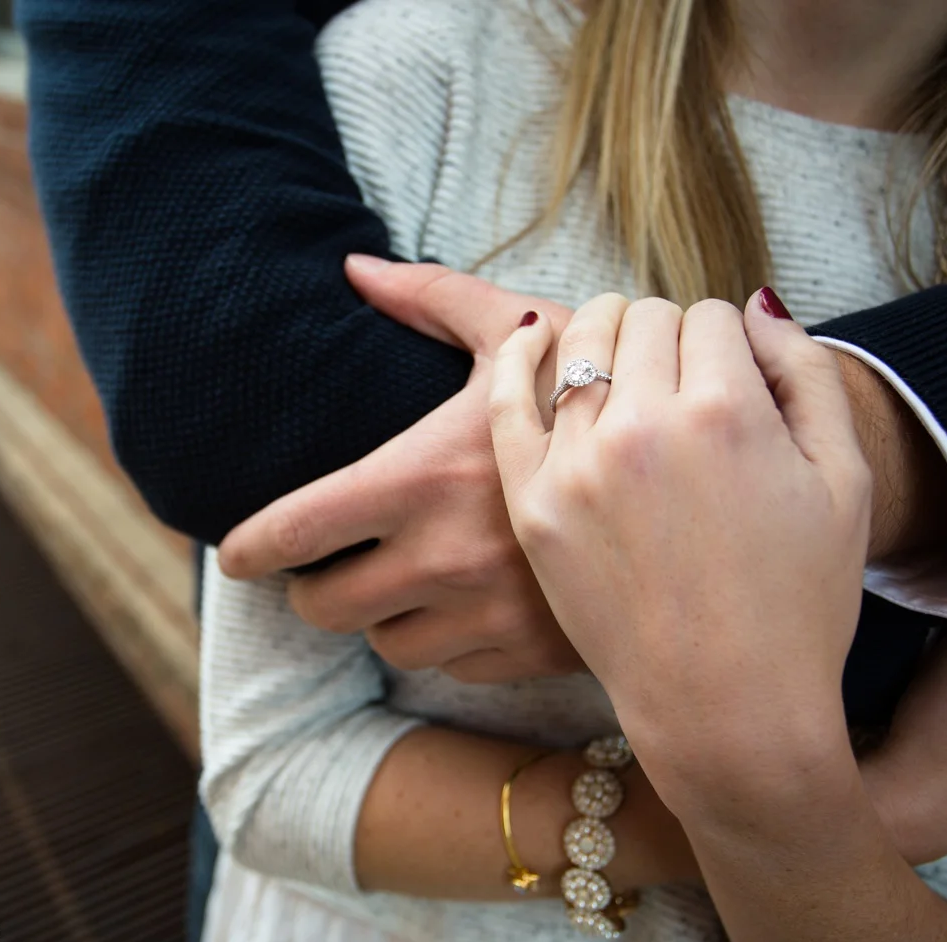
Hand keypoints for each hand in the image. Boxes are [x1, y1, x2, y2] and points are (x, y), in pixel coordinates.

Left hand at [218, 258, 583, 681]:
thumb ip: (433, 298)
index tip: (236, 553)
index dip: (248, 549)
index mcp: (421, 477)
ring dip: (381, 618)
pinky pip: (452, 668)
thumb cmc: (605, 393)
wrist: (710, 481)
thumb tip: (353, 267)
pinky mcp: (529, 654)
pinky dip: (446, 640)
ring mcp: (488, 616)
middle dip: (313, 589)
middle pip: (324, 608)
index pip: (293, 532)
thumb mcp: (523, 330)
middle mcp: (443, 558)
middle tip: (325, 565)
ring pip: (387, 646)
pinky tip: (466, 602)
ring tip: (402, 580)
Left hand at [489, 290, 871, 798]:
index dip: (727, 340)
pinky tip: (532, 336)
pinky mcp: (533, 505)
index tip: (730, 374)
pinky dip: (518, 356)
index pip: (712, 315)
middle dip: (670, 334)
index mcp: (728, 414)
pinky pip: (507, 401)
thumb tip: (755, 302)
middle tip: (681, 377)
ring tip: (624, 364)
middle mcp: (645, 428)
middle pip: (645, 319)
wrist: (727, 705)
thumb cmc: (800, 602)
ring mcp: (579, 468)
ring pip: (577, 344)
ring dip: (606, 338)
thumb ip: (807, 373)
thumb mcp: (845, 480)